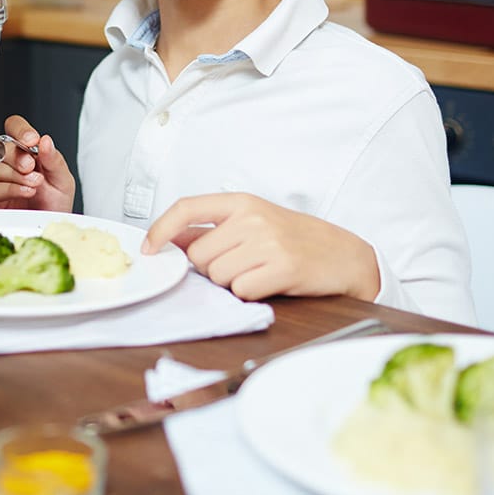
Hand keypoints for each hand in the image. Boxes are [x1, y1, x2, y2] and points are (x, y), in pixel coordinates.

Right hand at [0, 114, 74, 211]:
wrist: (50, 228)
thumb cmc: (55, 204)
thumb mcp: (63, 180)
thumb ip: (54, 160)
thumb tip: (45, 140)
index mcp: (25, 151)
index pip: (14, 127)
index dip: (20, 130)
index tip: (32, 139)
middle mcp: (7, 163)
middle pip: (1, 146)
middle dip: (18, 156)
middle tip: (31, 167)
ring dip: (17, 176)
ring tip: (34, 185)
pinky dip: (10, 189)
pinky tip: (25, 192)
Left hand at [143, 192, 379, 302]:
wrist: (344, 254)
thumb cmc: (295, 238)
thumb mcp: (253, 221)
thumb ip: (211, 228)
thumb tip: (169, 239)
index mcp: (241, 202)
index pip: (186, 207)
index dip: (160, 229)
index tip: (149, 247)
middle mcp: (252, 218)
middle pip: (198, 255)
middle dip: (212, 267)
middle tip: (242, 263)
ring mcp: (268, 242)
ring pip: (217, 276)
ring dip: (232, 282)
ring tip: (259, 271)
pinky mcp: (281, 268)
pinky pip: (241, 290)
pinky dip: (250, 292)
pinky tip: (270, 282)